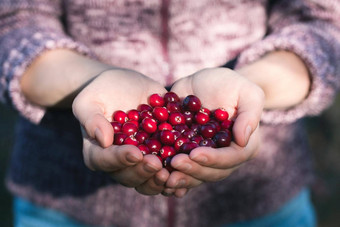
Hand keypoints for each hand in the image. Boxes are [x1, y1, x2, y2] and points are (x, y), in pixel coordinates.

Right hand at [72, 68, 168, 194]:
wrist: (125, 85)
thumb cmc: (102, 91)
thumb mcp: (89, 99)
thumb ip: (91, 118)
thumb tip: (104, 140)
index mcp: (98, 152)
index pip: (105, 161)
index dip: (120, 159)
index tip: (135, 153)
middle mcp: (119, 162)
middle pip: (128, 176)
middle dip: (143, 172)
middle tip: (157, 164)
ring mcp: (140, 162)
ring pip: (147, 180)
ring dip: (160, 180)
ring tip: (172, 173)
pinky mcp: (158, 155)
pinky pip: (166, 172)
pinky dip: (175, 177)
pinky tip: (185, 177)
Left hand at [164, 68, 263, 193]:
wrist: (204, 83)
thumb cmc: (229, 85)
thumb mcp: (247, 92)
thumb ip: (250, 114)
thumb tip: (243, 140)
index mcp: (244, 146)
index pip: (231, 158)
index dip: (214, 159)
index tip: (195, 154)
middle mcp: (225, 157)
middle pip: (212, 172)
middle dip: (194, 170)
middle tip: (175, 163)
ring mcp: (205, 158)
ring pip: (196, 175)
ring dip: (181, 178)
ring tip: (165, 177)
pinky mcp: (188, 155)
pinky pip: (181, 171)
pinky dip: (171, 176)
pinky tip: (159, 178)